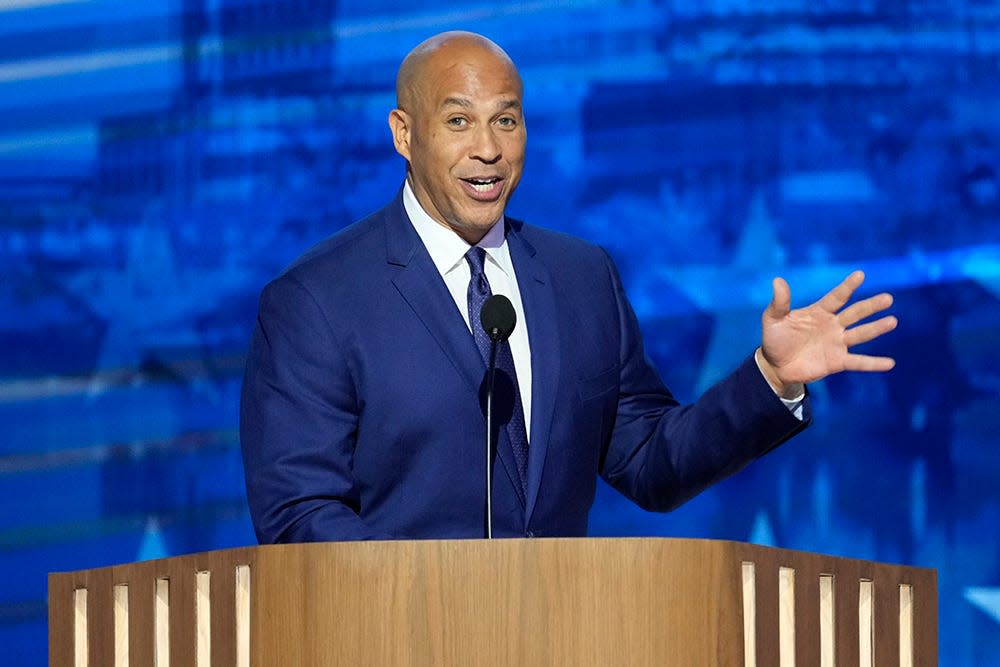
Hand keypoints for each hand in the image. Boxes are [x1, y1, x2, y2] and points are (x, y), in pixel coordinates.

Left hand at [757, 271, 896, 396]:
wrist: (776, 365)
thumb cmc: (775, 339)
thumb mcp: (773, 319)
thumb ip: (779, 302)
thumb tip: (778, 280)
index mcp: (819, 312)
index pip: (836, 297)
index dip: (847, 287)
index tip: (860, 275)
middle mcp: (832, 325)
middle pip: (855, 313)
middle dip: (871, 306)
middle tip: (888, 298)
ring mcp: (837, 343)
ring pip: (860, 334)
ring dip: (876, 329)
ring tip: (892, 321)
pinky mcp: (837, 362)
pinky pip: (858, 362)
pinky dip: (874, 363)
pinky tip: (890, 363)